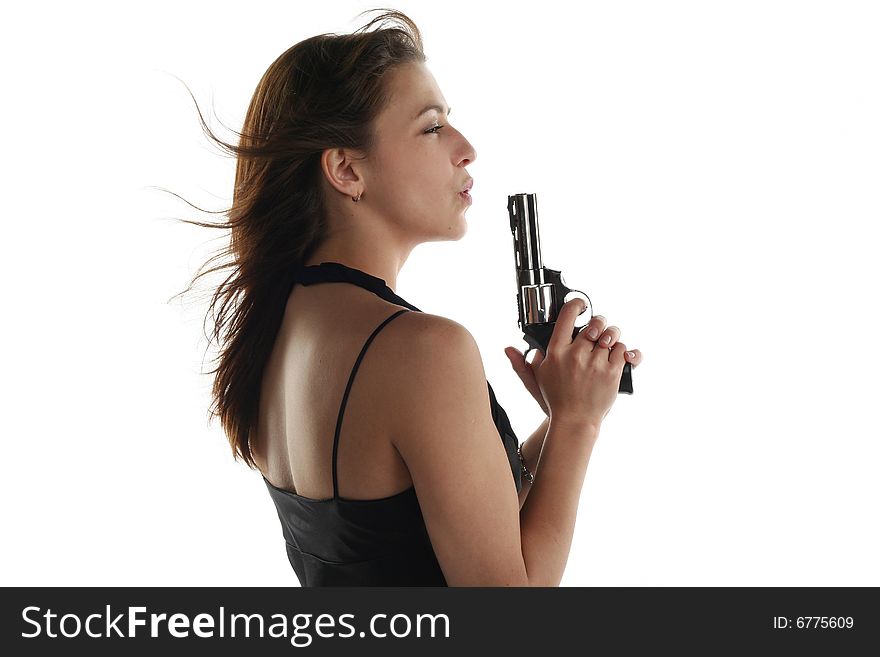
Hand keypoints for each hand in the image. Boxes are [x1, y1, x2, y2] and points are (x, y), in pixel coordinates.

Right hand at [505, 311, 642, 416]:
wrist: (575, 422)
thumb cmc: (555, 400)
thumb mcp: (535, 380)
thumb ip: (522, 363)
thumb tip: (509, 349)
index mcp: (556, 352)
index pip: (567, 317)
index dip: (576, 305)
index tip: (580, 305)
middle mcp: (576, 355)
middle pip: (594, 324)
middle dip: (598, 324)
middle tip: (597, 330)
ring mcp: (595, 363)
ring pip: (611, 335)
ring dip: (612, 336)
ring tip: (607, 344)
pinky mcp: (612, 372)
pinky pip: (623, 350)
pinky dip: (622, 350)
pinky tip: (615, 356)